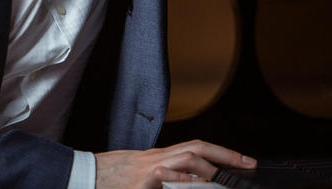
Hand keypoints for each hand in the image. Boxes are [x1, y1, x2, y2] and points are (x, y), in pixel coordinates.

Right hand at [94, 139, 256, 187]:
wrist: (84, 177)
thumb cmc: (110, 179)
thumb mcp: (141, 178)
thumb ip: (165, 178)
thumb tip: (190, 182)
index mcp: (159, 157)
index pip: (195, 148)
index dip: (220, 152)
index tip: (242, 161)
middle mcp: (157, 158)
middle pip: (196, 148)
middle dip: (225, 155)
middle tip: (247, 163)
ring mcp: (150, 168)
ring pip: (186, 158)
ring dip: (210, 166)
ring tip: (228, 175)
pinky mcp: (141, 181)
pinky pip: (168, 178)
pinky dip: (184, 181)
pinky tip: (195, 184)